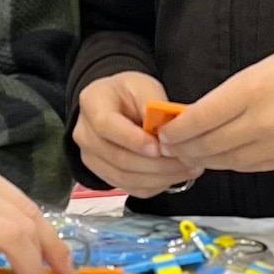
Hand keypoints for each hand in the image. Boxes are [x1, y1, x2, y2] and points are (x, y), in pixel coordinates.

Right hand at [73, 71, 204, 195]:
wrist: (115, 105)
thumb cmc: (129, 93)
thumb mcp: (143, 86)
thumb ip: (154, 106)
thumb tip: (168, 132)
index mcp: (92, 103)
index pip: (106, 126)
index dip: (133, 140)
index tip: (159, 147)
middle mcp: (85, 134)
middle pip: (118, 157)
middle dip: (156, 163)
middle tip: (186, 160)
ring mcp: (92, 158)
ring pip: (125, 177)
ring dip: (160, 177)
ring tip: (188, 169)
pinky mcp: (104, 174)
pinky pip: (130, 188)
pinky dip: (155, 185)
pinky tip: (175, 176)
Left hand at [157, 41, 273, 172]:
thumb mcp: (259, 70)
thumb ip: (229, 95)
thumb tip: (199, 116)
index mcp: (250, 92)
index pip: (200, 118)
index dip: (177, 130)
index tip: (164, 133)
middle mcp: (260, 123)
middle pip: (210, 145)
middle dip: (185, 148)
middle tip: (170, 148)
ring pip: (228, 161)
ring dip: (205, 160)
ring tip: (191, 155)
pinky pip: (251, 167)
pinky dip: (231, 164)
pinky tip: (221, 158)